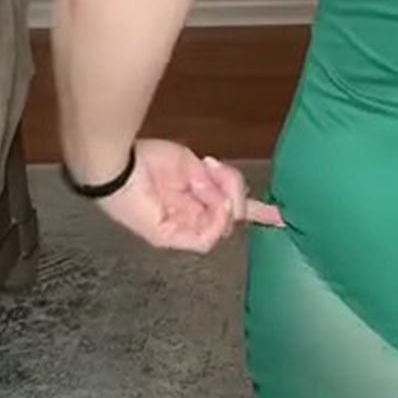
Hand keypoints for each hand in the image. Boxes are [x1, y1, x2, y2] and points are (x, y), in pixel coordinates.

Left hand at [95, 139, 284, 251]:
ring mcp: (179, 230)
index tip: (281, 217)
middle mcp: (189, 217)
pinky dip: (216, 220)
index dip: (256, 213)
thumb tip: (231, 203)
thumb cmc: (146, 158)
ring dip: (224, 203)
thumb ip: (216, 184)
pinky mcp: (169, 238)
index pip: (229, 211)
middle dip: (234, 192)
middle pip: (230, 216)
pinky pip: (206, 239)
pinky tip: (209, 199)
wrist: (116, 164)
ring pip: (221, 227)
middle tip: (217, 170)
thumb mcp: (191, 166)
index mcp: (193, 199)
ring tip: (209, 178)